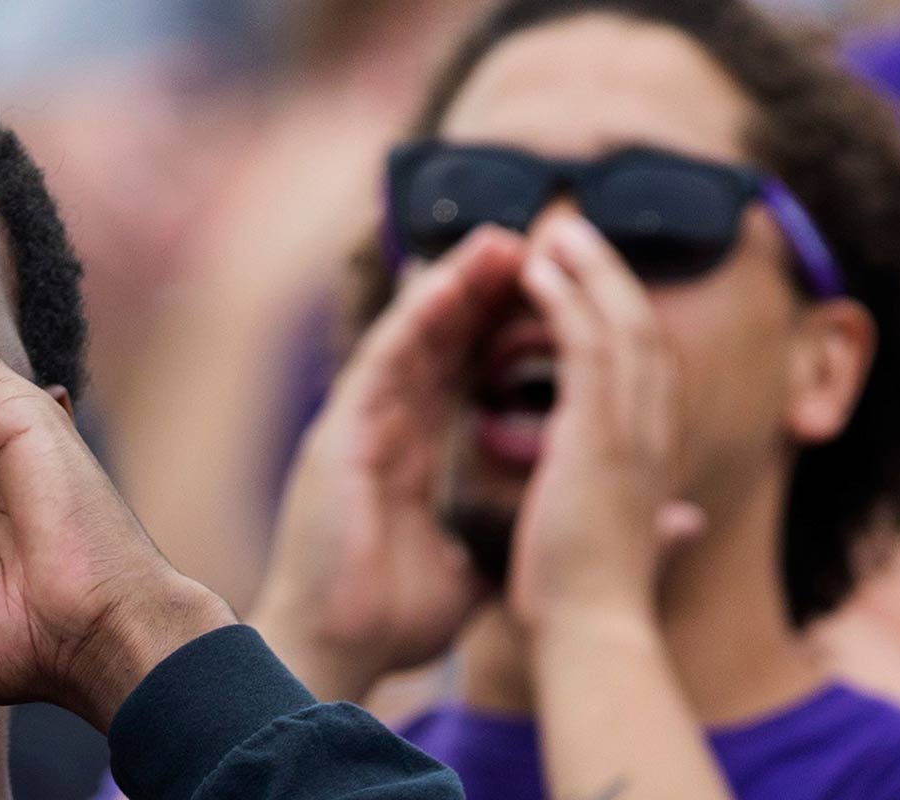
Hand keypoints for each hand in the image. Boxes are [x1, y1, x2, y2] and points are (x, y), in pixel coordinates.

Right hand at [251, 227, 524, 701]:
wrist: (337, 652)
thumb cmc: (390, 620)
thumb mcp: (472, 569)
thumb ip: (508, 538)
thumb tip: (562, 538)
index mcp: (410, 458)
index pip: (458, 375)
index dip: (496, 329)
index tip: (546, 291)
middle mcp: (381, 432)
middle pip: (435, 345)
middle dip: (478, 291)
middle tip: (527, 241)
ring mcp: (356, 429)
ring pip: (409, 339)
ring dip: (451, 287)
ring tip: (497, 240)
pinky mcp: (339, 436)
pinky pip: (380, 363)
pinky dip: (414, 320)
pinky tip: (447, 283)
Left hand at [507, 216, 702, 632]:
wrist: (590, 632)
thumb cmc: (594, 600)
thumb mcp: (630, 544)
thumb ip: (655, 523)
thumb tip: (681, 522)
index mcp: (658, 457)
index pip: (652, 365)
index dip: (625, 313)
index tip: (592, 280)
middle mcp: (658, 433)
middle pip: (645, 327)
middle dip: (612, 273)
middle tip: (576, 230)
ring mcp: (635, 430)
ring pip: (623, 321)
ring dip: (590, 268)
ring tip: (556, 230)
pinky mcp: (601, 433)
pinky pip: (588, 343)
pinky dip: (567, 299)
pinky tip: (537, 271)